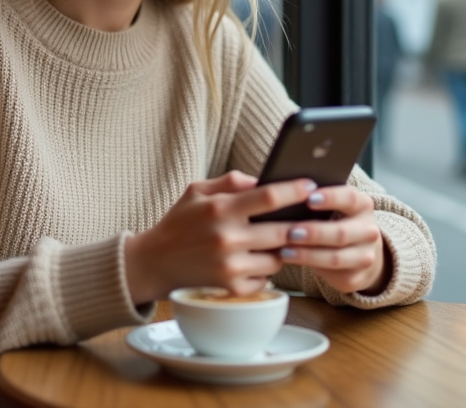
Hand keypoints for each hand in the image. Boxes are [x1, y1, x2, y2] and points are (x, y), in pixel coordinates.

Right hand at [123, 171, 316, 303]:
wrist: (154, 261)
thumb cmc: (179, 222)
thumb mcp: (197, 191)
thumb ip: (230, 181)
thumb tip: (263, 179)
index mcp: (221, 208)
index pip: (269, 197)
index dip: (295, 190)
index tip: (311, 185)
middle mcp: (227, 238)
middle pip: (283, 231)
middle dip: (299, 224)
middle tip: (308, 218)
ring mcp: (230, 266)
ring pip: (278, 258)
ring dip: (281, 250)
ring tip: (274, 241)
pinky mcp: (230, 287)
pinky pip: (265, 279)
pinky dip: (265, 271)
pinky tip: (254, 261)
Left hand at [276, 185, 388, 295]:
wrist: (357, 253)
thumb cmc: (333, 221)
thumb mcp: (332, 208)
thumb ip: (315, 200)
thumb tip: (284, 193)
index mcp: (362, 206)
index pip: (349, 198)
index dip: (330, 198)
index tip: (308, 198)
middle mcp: (369, 231)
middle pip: (341, 232)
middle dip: (314, 233)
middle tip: (290, 232)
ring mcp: (365, 256)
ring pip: (335, 257)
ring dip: (308, 254)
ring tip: (284, 251)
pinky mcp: (356, 278)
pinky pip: (331, 274)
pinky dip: (308, 266)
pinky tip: (290, 261)